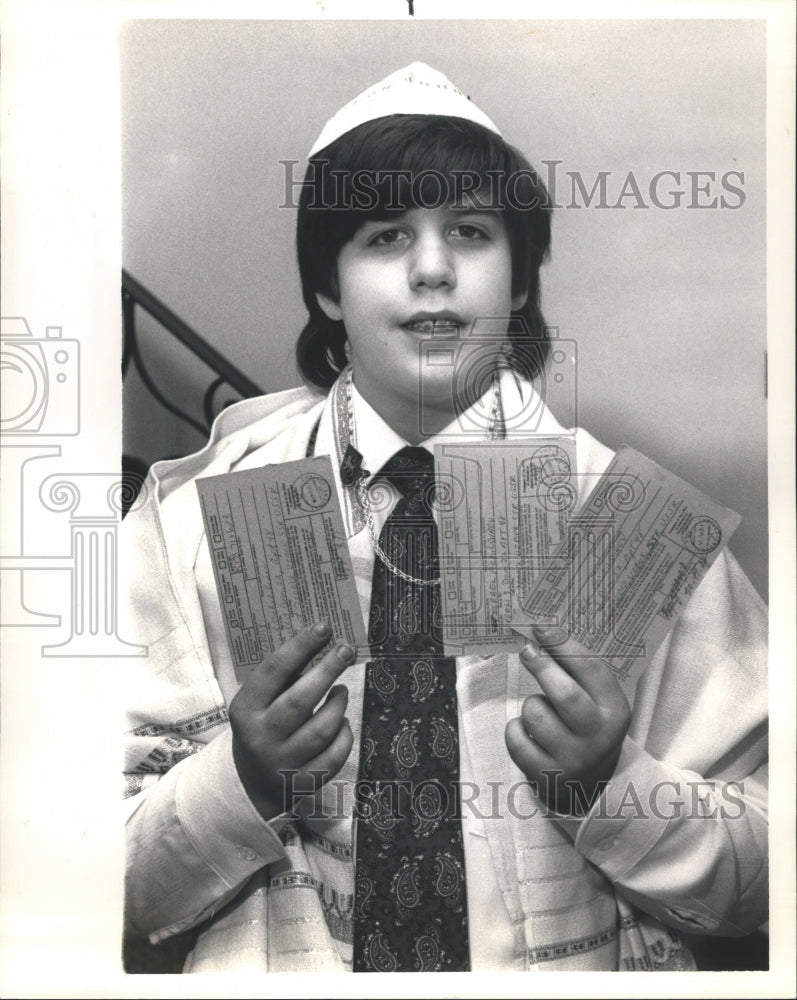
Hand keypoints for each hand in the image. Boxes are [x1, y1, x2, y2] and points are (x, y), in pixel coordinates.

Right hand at [229, 622, 354, 818]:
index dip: (300, 646)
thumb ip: (284, 676)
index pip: (273, 671)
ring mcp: (282, 763)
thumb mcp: (260, 701)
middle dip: (328, 670)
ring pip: (322, 729)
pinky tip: (341, 722)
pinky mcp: (304, 782)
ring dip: (338, 704)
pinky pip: (334, 755)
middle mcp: (261, 737)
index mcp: (245, 710)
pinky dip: (344, 734)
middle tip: (346, 650)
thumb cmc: (263, 724)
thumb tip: (322, 640)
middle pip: (300, 700)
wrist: (253, 780)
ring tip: (341, 692)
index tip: (324, 627)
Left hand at [505, 625, 631, 815]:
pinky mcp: (545, 775)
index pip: (592, 671)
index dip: (564, 645)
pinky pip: (516, 738)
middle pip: (564, 694)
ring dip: (530, 704)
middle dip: (541, 665)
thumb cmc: (587, 725)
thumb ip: (578, 671)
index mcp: (615, 712)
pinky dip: (516, 728)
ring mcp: (571, 759)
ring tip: (541, 711)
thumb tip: (541, 632)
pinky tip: (528, 732)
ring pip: (535, 714)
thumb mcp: (597, 700)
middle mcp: (597, 737)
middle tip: (527, 650)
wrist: (590, 782)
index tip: (541, 626)